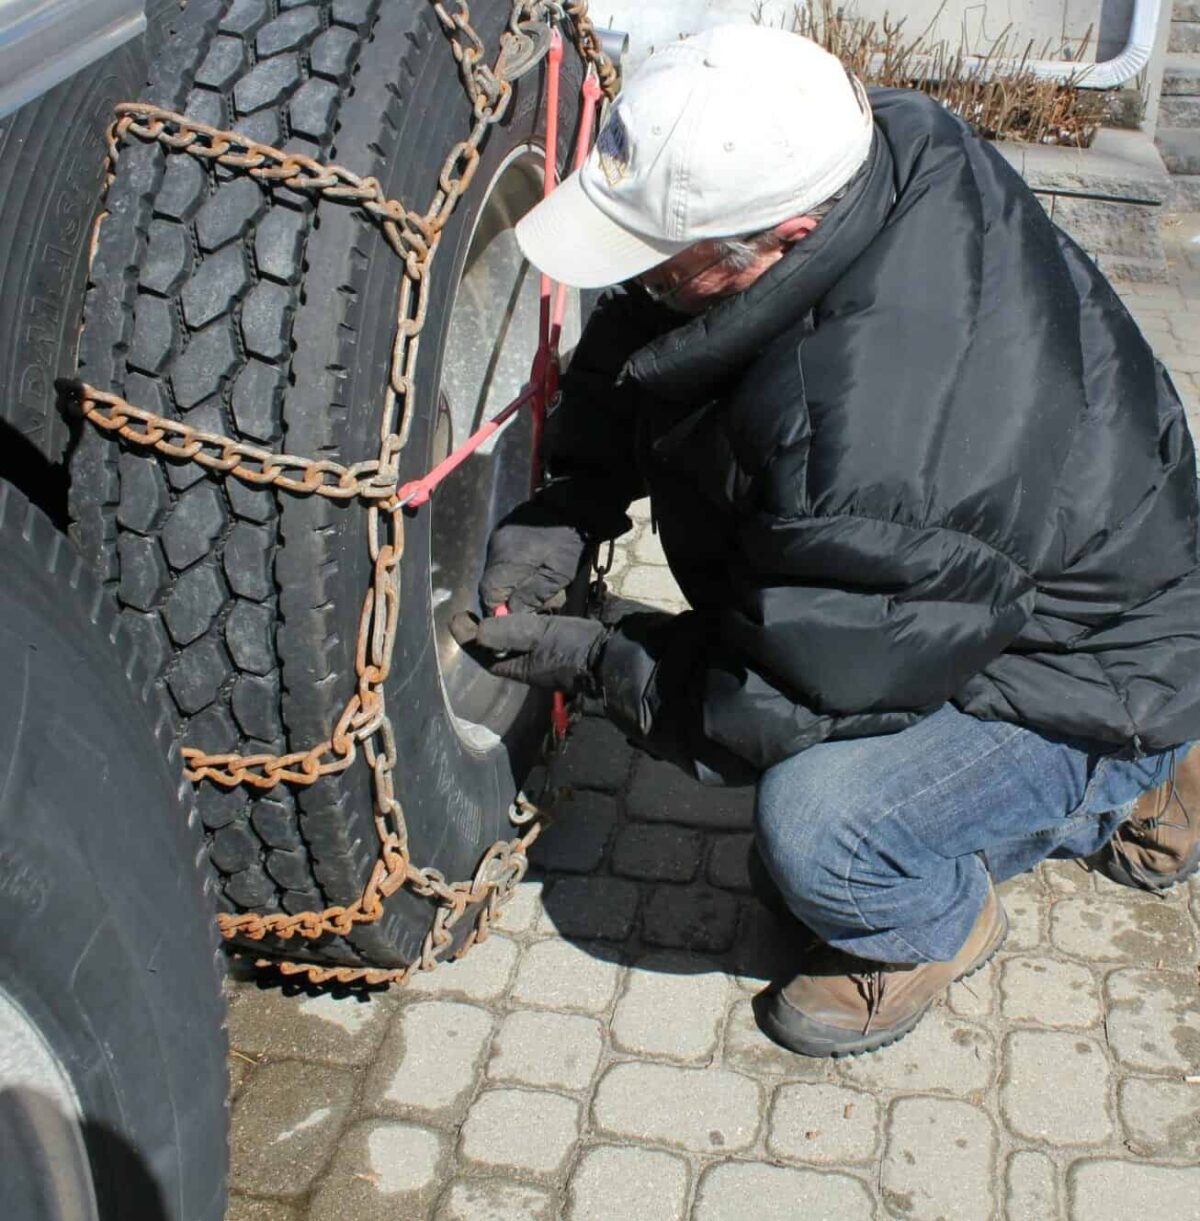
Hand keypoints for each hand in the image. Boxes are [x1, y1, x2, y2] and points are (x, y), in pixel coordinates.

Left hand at [450, 611, 607, 695]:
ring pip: (513, 638)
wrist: (611, 655)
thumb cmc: (572, 648)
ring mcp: (542, 654)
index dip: (467, 635)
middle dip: (483, 629)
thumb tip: (476, 630)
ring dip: (503, 623)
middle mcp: (526, 663)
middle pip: (497, 645)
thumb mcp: (537, 637)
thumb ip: (507, 632)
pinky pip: (532, 633)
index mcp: (517, 668)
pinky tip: (524, 606)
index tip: (457, 615)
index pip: (483, 652)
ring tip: (494, 605)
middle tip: (472, 609)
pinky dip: (523, 619)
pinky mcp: (556, 643)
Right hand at [480, 500, 586, 612]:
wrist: (575, 505)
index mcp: (507, 559)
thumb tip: (510, 613)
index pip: (489, 594)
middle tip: (527, 602)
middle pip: (490, 583)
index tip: (512, 617)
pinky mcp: (505, 530)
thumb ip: (531, 596)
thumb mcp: (557, 575)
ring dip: (509, 583)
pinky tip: (531, 568)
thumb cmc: (570, 542)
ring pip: (495, 571)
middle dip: (505, 597)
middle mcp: (496, 547)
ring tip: (532, 584)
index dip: (498, 610)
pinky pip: (501, 557)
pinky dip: (512, 568)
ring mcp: (498, 536)